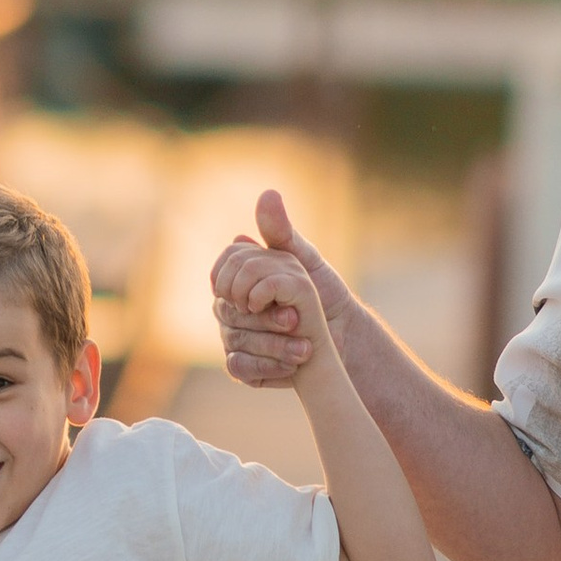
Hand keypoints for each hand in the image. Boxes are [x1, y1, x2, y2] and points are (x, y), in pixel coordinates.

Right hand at [210, 189, 352, 387]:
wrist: (338, 331)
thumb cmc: (319, 290)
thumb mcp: (304, 259)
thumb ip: (281, 233)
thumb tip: (268, 193)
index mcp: (237, 279)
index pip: (221, 275)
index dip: (239, 283)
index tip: (267, 291)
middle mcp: (228, 308)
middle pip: (227, 311)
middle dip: (265, 318)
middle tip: (296, 319)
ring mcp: (233, 337)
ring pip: (235, 340)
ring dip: (272, 345)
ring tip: (305, 348)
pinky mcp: (244, 366)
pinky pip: (239, 367)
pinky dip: (266, 366)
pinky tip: (292, 365)